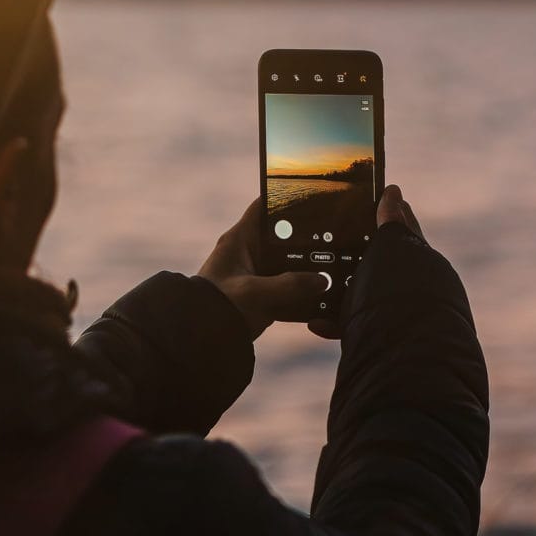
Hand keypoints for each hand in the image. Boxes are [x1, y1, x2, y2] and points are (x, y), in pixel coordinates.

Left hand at [196, 198, 324, 337]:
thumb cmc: (218, 309)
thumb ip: (290, 285)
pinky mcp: (261, 296)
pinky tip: (324, 293)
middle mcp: (247, 253)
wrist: (199, 343)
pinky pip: (287, 287)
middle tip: (335, 233)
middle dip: (306, 237)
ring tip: (337, 262)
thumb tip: (323, 281)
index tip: (311, 192)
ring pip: (287, 263)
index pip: (263, 207)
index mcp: (239, 240)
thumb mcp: (256, 294)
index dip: (285, 196)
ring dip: (307, 266)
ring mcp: (255, 275)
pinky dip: (302, 290)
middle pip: (282, 236)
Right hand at [304, 184, 420, 340]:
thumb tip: (393, 190)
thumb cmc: (401, 291)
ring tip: (314, 281)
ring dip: (335, 291)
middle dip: (352, 256)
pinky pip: (350, 326)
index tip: (360, 202)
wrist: (403, 349)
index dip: (383, 212)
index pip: (401, 228)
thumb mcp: (391, 247)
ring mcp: (392, 311)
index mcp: (417, 258)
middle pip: (375, 263)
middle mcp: (407, 285)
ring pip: (358, 295)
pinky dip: (332, 324)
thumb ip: (389, 221)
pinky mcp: (377, 337)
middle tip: (324, 242)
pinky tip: (315, 322)